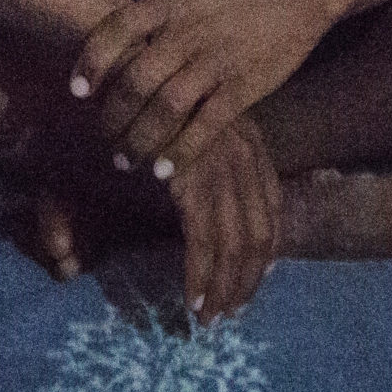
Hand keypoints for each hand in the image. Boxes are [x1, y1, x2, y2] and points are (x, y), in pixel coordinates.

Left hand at [71, 0, 333, 179]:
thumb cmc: (232, 4)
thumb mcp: (188, 0)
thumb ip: (154, 27)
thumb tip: (108, 61)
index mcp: (170, 5)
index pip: (117, 29)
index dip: (91, 61)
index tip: (75, 92)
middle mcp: (189, 32)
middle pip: (136, 79)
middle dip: (112, 116)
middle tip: (102, 139)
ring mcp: (217, 59)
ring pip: (166, 108)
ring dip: (140, 140)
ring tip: (124, 161)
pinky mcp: (244, 86)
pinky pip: (206, 126)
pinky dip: (181, 152)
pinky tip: (164, 172)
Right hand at [165, 115, 280, 319]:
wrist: (119, 73)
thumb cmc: (145, 105)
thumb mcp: (179, 139)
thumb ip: (191, 175)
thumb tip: (202, 213)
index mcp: (248, 145)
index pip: (272, 207)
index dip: (266, 248)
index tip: (255, 277)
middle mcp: (243, 158)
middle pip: (262, 234)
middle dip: (248, 279)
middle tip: (231, 311)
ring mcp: (218, 170)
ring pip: (237, 245)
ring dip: (226, 288)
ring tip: (211, 318)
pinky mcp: (190, 183)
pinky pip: (203, 242)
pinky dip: (201, 276)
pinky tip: (194, 300)